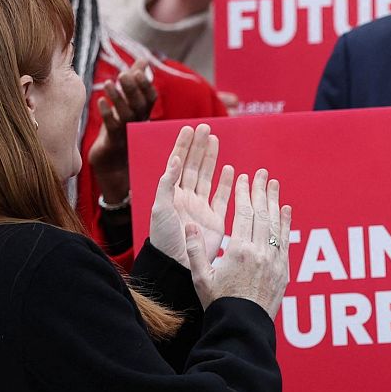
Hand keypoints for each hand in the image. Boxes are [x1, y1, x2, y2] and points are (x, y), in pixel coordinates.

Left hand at [87, 59, 160, 206]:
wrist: (112, 165)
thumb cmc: (119, 131)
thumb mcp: (127, 105)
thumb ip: (135, 82)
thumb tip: (143, 60)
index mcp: (142, 115)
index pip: (150, 98)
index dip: (146, 85)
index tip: (138, 70)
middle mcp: (137, 124)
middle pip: (140, 105)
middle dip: (133, 89)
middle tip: (123, 74)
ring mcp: (126, 134)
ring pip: (127, 115)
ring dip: (118, 98)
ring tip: (108, 83)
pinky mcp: (113, 143)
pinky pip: (112, 127)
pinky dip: (108, 113)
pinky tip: (101, 101)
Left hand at [149, 123, 234, 267]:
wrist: (177, 264)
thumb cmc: (164, 238)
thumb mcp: (160, 208)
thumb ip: (168, 184)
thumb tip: (175, 160)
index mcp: (171, 194)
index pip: (177, 163)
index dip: (182, 146)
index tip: (188, 129)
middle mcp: (186, 198)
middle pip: (193, 166)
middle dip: (198, 147)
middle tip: (205, 127)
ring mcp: (201, 207)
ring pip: (207, 177)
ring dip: (211, 159)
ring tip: (215, 140)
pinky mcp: (214, 219)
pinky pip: (222, 197)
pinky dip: (226, 183)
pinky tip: (230, 169)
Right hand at [184, 168, 291, 317]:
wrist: (243, 325)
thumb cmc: (219, 303)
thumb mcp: (201, 277)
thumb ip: (195, 249)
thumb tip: (189, 224)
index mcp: (238, 251)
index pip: (243, 214)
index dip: (243, 194)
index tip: (242, 178)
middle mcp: (260, 252)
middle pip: (262, 214)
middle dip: (260, 191)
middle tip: (261, 173)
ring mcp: (274, 260)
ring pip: (276, 225)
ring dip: (275, 202)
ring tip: (274, 184)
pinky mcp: (283, 270)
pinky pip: (286, 240)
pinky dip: (286, 223)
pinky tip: (286, 209)